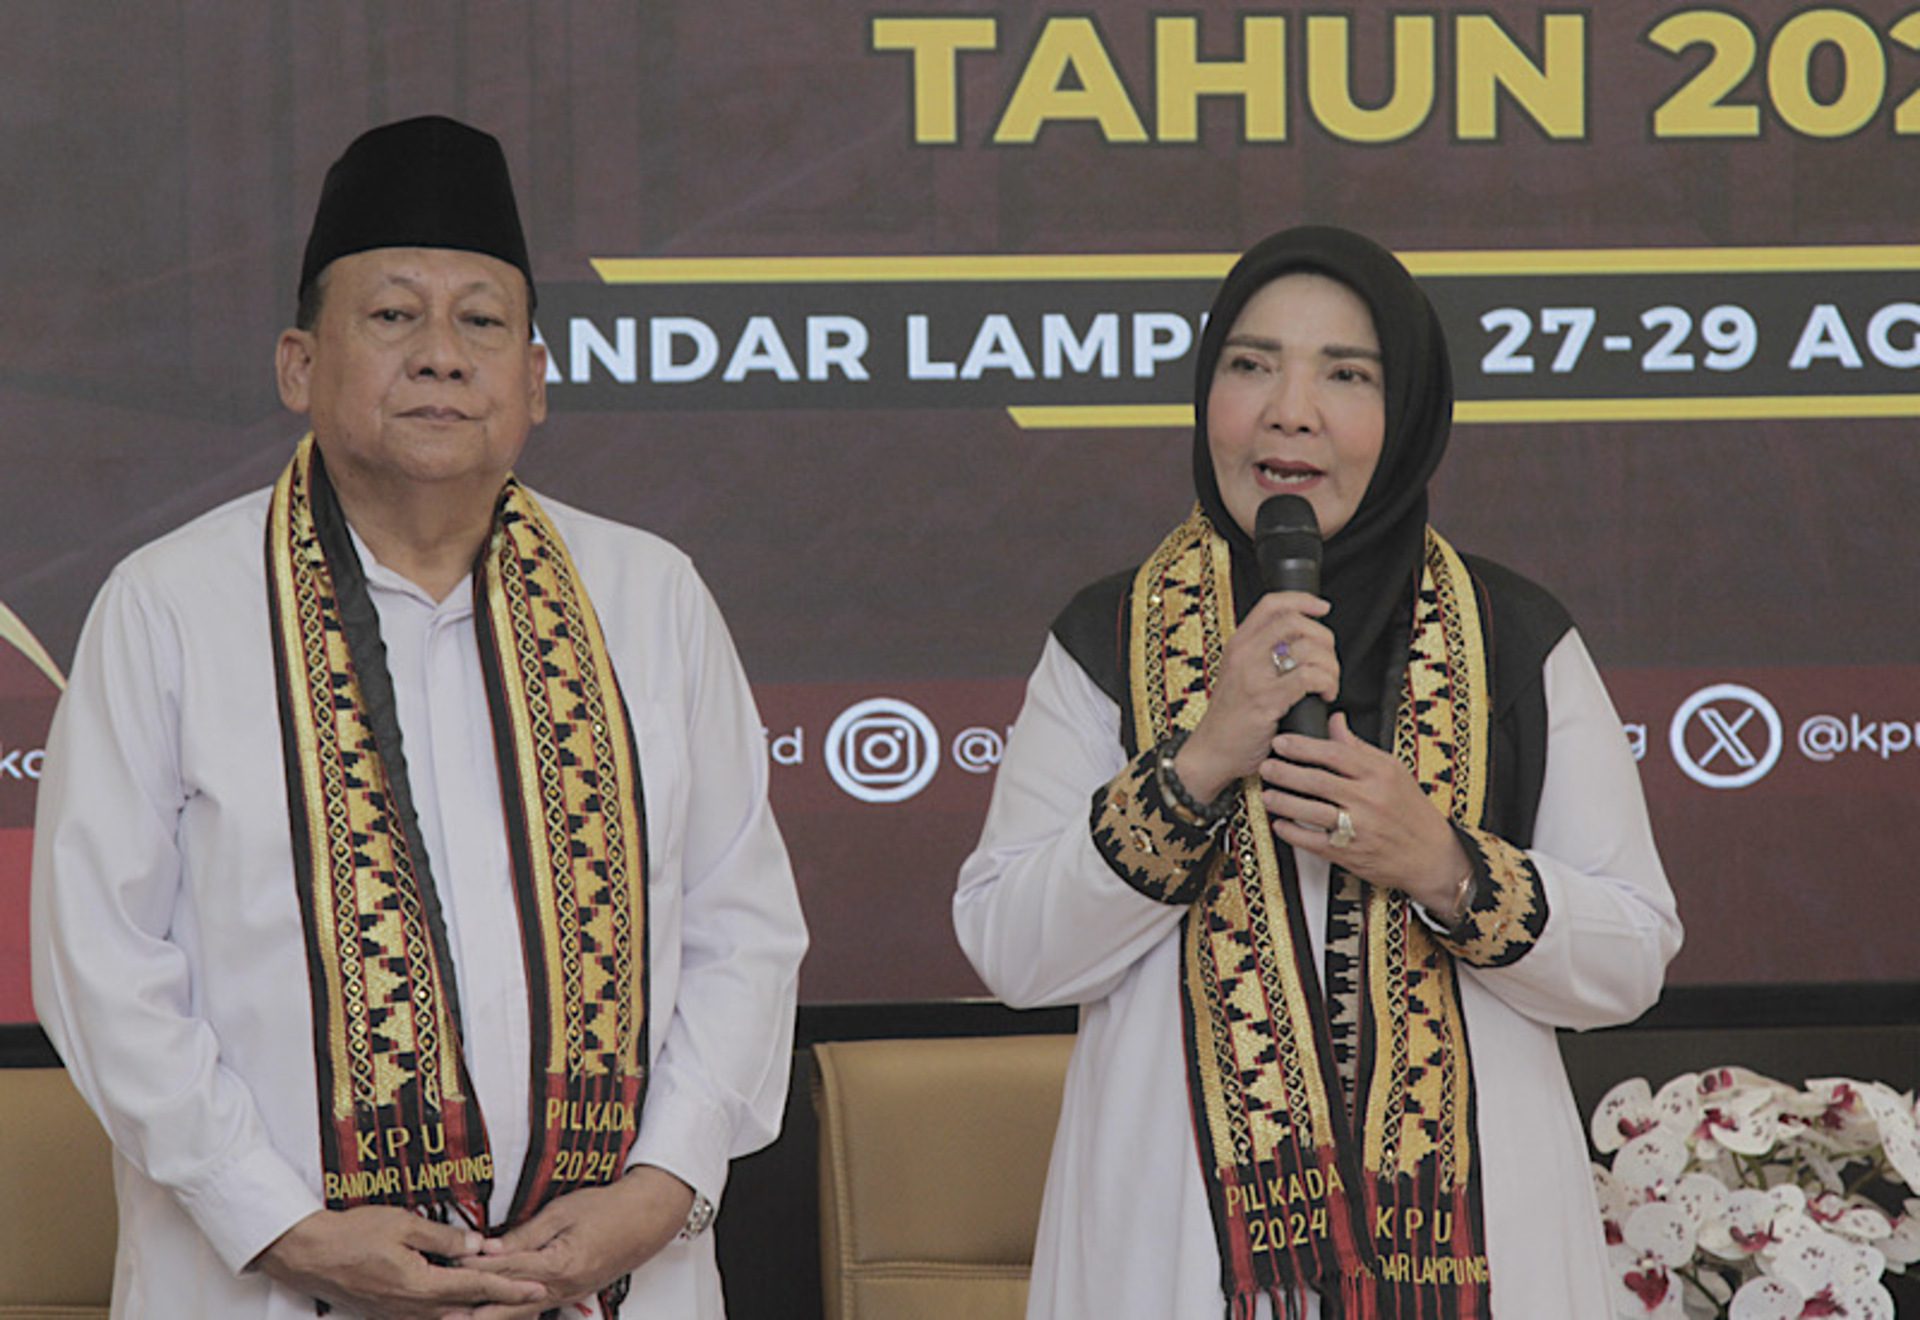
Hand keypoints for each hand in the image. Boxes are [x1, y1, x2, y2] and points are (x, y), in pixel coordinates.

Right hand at [254, 1205, 546, 1318]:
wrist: (311, 1254)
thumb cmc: (354, 1234)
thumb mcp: (404, 1225)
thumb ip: (445, 1237)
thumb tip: (480, 1245)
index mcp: (421, 1285)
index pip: (478, 1287)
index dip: (511, 1287)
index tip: (538, 1289)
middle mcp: (413, 1308)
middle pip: (469, 1310)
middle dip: (501, 1305)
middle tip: (533, 1296)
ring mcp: (400, 1315)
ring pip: (451, 1317)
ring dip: (479, 1309)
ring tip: (506, 1299)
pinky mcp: (389, 1314)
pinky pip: (430, 1317)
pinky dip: (454, 1309)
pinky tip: (465, 1301)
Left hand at [454, 1166, 695, 1315]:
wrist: (647, 1219)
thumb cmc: (608, 1208)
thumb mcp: (563, 1211)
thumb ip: (524, 1235)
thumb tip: (489, 1249)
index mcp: (559, 1265)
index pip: (505, 1272)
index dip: (473, 1271)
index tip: (446, 1270)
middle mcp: (562, 1288)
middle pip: (507, 1305)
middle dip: (472, 1312)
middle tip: (441, 1315)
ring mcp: (568, 1296)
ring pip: (519, 1313)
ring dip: (488, 1317)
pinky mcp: (571, 1295)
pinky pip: (535, 1309)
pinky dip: (511, 1313)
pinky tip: (494, 1315)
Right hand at [1176, 591, 1336, 802]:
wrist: (1210, 753)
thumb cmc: (1230, 720)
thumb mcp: (1238, 675)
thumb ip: (1262, 656)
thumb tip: (1301, 642)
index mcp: (1238, 644)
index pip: (1272, 604)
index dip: (1303, 601)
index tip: (1322, 609)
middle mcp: (1244, 654)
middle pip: (1295, 622)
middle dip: (1324, 639)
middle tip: (1327, 661)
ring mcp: (1253, 676)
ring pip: (1308, 650)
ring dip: (1330, 666)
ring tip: (1328, 684)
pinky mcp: (1266, 700)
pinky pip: (1309, 677)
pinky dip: (1327, 683)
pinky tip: (1325, 695)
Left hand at [1259, 713, 1470, 914]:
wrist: (1431, 856)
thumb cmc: (1411, 810)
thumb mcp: (1393, 770)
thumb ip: (1359, 747)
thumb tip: (1335, 721)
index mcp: (1379, 774)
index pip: (1334, 754)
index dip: (1303, 746)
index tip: (1281, 742)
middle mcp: (1369, 800)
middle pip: (1318, 781)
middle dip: (1285, 772)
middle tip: (1266, 766)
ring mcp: (1359, 828)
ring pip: (1312, 812)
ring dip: (1284, 802)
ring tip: (1267, 794)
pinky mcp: (1351, 853)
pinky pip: (1314, 841)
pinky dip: (1293, 833)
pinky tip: (1280, 824)